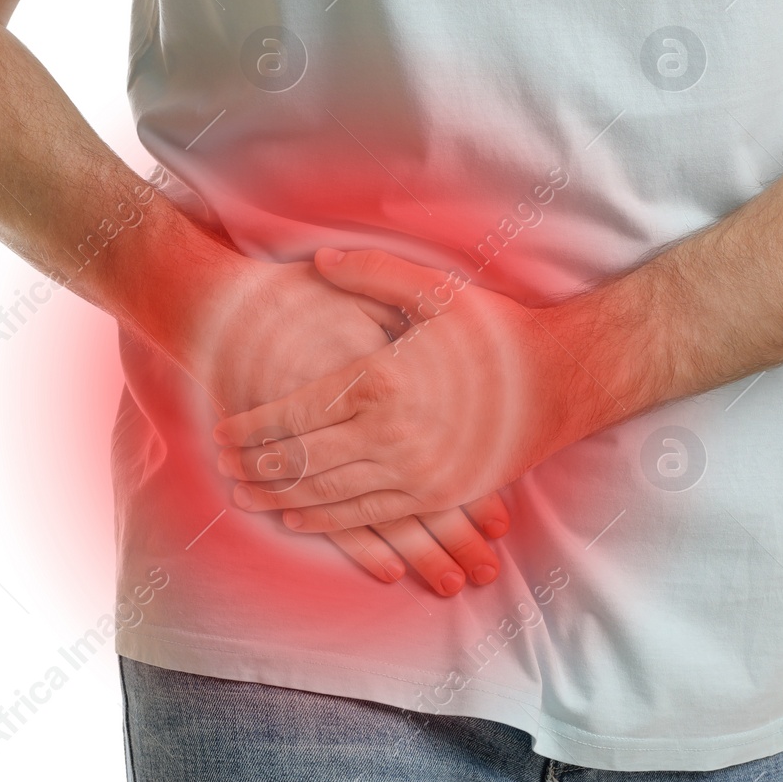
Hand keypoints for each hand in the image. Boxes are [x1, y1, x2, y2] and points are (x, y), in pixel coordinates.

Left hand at [212, 247, 601, 532]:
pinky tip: (296, 518)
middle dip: (255, 466)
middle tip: (219, 465)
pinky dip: (326, 520)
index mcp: (382, 380)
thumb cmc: (496, 331)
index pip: (297, 414)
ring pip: (329, 495)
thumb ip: (372, 273)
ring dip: (279, 496)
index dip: (252, 426)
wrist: (563, 380)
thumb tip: (318, 262)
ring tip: (243, 494)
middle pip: (303, 461)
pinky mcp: (437, 495)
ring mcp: (416, 472)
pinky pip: (369, 518)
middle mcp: (393, 434)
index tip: (220, 429)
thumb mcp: (435, 290)